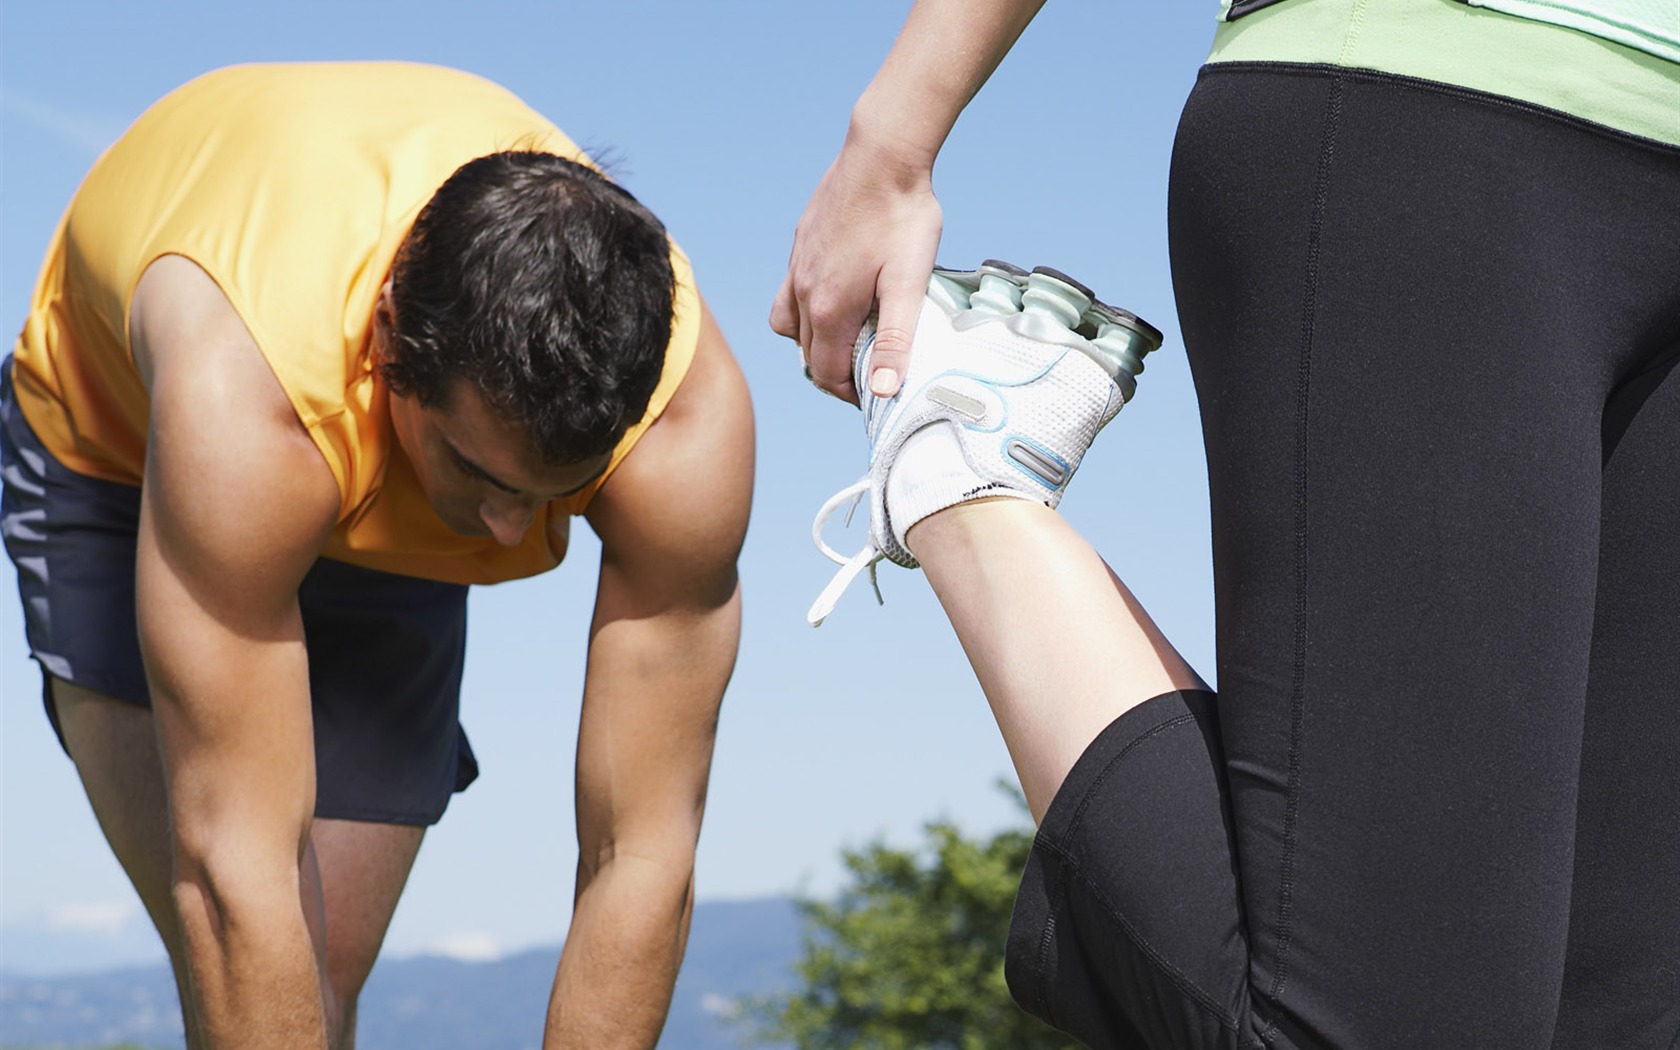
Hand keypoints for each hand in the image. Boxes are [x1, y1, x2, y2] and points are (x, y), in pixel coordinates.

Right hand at [771, 137, 942, 404]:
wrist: (882, 154)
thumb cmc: (902, 216)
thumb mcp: (908, 283)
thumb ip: (895, 339)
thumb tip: (883, 389)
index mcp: (829, 308)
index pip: (827, 374)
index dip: (851, 394)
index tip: (875, 395)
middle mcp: (804, 292)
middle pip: (809, 356)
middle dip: (835, 374)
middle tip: (869, 375)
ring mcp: (797, 267)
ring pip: (790, 328)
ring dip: (815, 345)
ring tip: (847, 342)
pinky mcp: (800, 246)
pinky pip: (788, 294)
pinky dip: (804, 312)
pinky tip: (832, 298)